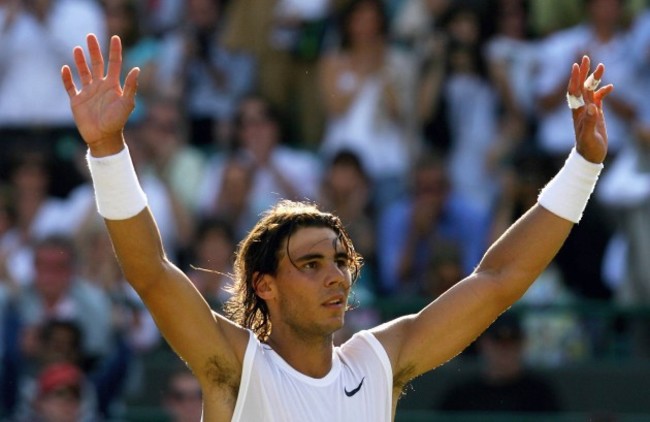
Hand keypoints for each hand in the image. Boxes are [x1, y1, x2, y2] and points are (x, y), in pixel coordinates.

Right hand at [61, 34, 139, 155]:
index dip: (115, 51)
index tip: (115, 37)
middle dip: (94, 50)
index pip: (114, 63)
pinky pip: (70, 87)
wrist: (103, 137)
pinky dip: (67, 78)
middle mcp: (100, 86)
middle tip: (90, 36)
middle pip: (97, 64)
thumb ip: (130, 86)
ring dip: (80, 61)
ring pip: (83, 72)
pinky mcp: (77, 101)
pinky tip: (65, 68)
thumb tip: (137, 69)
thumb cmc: (117, 121)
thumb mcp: (127, 103)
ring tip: (77, 48)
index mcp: (113, 85)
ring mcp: (88, 93)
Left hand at [567, 55, 613, 163]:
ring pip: (590, 90)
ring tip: (601, 66)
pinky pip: (598, 98)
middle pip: (580, 86)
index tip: (576, 65)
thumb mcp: (588, 135)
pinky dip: (603, 91)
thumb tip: (591, 106)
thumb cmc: (588, 148)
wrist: (590, 157)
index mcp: (577, 112)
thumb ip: (589, 121)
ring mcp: (588, 111)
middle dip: (583, 72)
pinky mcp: (596, 114)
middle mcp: (581, 109)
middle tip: (586, 57)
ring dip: (594, 78)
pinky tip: (610, 87)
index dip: (575, 78)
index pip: (574, 91)